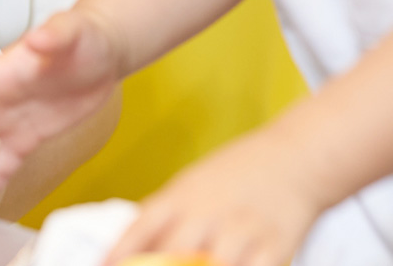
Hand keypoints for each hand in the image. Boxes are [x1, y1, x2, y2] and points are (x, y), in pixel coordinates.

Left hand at [104, 130, 322, 265]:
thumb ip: (162, 217)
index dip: (120, 250)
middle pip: (173, 254)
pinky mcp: (275, 249)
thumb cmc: (232, 175)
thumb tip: (126, 248)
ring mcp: (242, 232)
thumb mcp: (189, 186)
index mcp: (181, 197)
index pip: (141, 225)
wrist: (293, 160)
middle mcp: (208, 213)